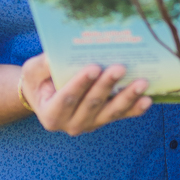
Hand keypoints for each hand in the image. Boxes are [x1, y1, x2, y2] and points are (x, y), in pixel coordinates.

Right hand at [18, 54, 152, 135]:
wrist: (44, 95)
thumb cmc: (38, 80)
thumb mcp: (31, 71)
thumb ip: (43, 65)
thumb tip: (56, 55)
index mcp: (51, 114)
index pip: (67, 99)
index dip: (80, 84)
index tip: (94, 67)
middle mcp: (71, 124)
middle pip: (92, 105)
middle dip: (107, 86)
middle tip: (120, 67)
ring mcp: (89, 124)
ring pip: (110, 112)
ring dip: (127, 98)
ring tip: (142, 83)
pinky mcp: (103, 120)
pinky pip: (121, 115)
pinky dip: (135, 109)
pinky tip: (147, 99)